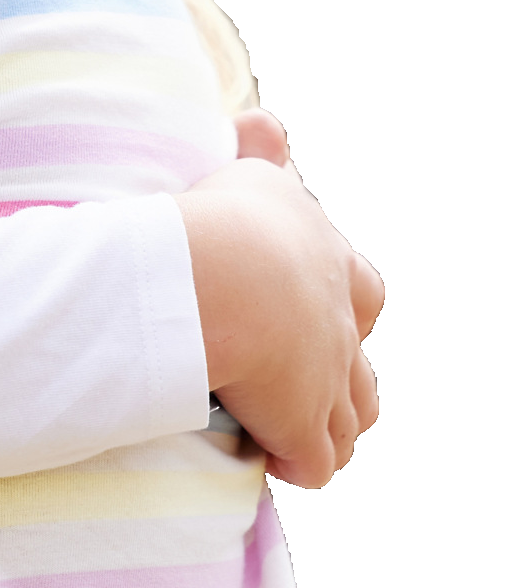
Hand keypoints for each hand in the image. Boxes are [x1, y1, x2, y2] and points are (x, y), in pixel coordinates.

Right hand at [180, 157, 384, 487]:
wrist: (229, 277)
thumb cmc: (227, 221)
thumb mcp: (245, 172)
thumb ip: (255, 152)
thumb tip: (258, 123)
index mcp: (327, 263)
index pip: (358, 290)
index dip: (339, 305)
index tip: (300, 314)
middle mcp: (339, 323)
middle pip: (361, 365)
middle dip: (341, 379)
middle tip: (299, 383)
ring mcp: (327, 379)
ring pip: (350, 418)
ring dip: (326, 429)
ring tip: (287, 432)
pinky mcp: (301, 426)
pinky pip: (314, 461)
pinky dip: (297, 463)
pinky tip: (269, 460)